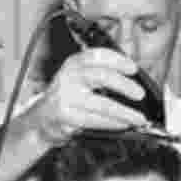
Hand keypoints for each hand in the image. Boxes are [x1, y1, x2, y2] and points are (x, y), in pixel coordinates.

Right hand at [33, 48, 149, 145]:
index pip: (97, 56)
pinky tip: (123, 124)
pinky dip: (112, 123)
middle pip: (101, 76)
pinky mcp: (66, 116)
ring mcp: (66, 97)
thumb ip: (99, 74)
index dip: (117, 60)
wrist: (41, 118)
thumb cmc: (66, 97)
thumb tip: (132, 81)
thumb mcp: (77, 78)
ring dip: (124, 112)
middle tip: (140, 94)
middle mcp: (68, 77)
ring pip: (102, 104)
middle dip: (124, 85)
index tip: (133, 68)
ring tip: (139, 118)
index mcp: (74, 64)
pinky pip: (95, 120)